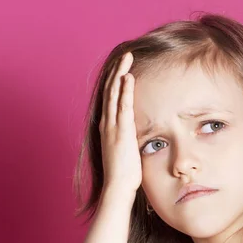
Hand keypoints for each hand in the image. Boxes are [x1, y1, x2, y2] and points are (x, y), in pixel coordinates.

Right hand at [99, 51, 141, 193]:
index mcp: (107, 127)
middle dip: (117, 70)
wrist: (117, 187)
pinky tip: (128, 77)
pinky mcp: (122, 132)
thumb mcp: (124, 151)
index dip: (115, 81)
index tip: (122, 67)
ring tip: (127, 58)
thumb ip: (128, 139)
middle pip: (111, 90)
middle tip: (125, 55)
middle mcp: (107, 123)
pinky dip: (125, 90)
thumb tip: (135, 136)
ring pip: (115, 93)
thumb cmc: (123, 174)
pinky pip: (123, 106)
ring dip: (120, 73)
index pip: (111, 98)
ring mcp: (113, 127)